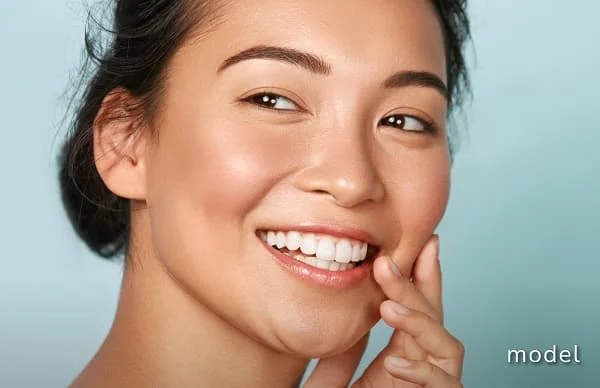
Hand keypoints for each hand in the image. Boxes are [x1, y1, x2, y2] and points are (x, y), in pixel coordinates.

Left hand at [304, 235, 463, 386]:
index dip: (424, 276)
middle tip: (387, 264)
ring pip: (448, 347)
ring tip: (389, 310)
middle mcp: (424, 368)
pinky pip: (445, 386)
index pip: (419, 310)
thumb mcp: (337, 382)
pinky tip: (397, 363)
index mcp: (403, 357)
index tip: (425, 243)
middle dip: (416, 287)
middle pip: (433, 319)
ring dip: (421, 323)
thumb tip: (346, 317)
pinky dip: (423, 372)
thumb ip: (342, 355)